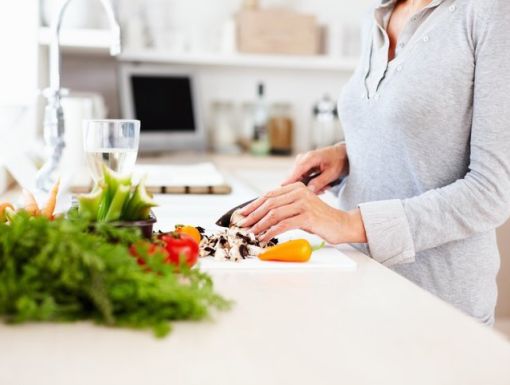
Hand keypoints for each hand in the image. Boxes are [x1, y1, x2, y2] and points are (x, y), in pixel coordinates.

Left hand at [239, 182, 366, 243]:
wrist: (342, 224)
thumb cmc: (319, 219)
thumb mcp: (300, 208)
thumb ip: (284, 207)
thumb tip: (260, 216)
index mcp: (296, 187)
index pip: (268, 195)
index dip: (253, 205)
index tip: (242, 214)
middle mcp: (299, 192)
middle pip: (269, 203)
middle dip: (253, 215)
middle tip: (243, 225)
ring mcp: (304, 203)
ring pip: (274, 213)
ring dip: (259, 225)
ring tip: (251, 233)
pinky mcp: (307, 216)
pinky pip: (283, 225)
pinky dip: (270, 232)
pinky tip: (264, 238)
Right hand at [283, 143, 348, 193]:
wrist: (341, 155)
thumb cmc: (339, 162)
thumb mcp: (332, 173)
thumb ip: (320, 182)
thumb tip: (308, 191)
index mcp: (310, 157)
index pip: (297, 170)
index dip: (290, 180)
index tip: (282, 189)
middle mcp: (303, 158)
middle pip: (294, 176)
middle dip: (305, 187)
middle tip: (322, 191)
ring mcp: (301, 163)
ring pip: (298, 180)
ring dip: (309, 187)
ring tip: (324, 188)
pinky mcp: (302, 168)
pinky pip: (301, 179)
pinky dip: (310, 184)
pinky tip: (322, 186)